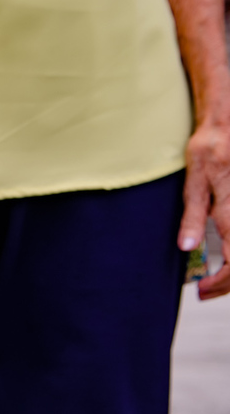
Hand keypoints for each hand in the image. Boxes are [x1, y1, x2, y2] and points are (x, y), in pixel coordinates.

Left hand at [178, 119, 229, 298]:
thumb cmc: (209, 148)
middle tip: (206, 290)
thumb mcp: (195, 181)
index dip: (221, 283)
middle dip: (229, 282)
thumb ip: (193, 216)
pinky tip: (225, 256)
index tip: (202, 290)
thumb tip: (187, 248)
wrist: (229, 124)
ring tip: (216, 278)